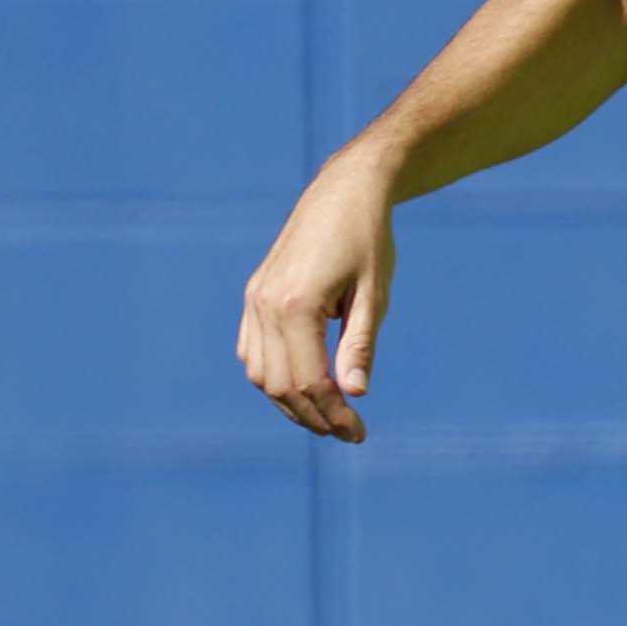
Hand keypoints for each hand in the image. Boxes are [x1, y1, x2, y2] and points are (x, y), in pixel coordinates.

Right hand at [236, 154, 396, 442]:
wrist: (345, 191)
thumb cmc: (368, 240)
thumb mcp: (374, 295)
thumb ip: (360, 346)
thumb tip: (355, 395)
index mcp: (296, 305)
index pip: (308, 382)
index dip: (334, 415)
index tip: (359, 433)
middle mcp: (265, 304)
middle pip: (279, 386)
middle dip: (313, 417)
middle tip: (348, 432)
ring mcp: (254, 299)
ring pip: (260, 374)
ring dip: (290, 402)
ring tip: (327, 416)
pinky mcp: (254, 294)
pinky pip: (252, 351)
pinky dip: (273, 377)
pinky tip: (303, 387)